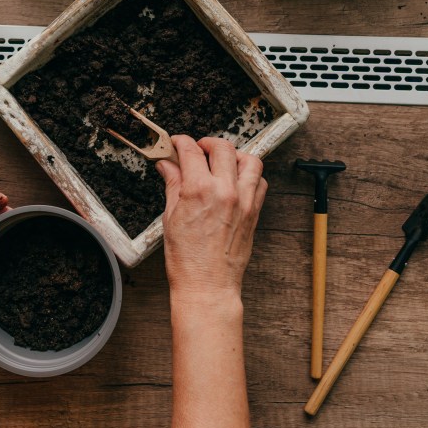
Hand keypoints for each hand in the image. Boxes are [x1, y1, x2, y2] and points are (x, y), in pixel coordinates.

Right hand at [156, 136, 266, 305]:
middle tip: (197, 150)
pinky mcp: (255, 212)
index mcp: (199, 190)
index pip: (191, 151)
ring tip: (221, 161)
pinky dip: (250, 175)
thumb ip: (173, 184)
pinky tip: (237, 180)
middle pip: (222, 148)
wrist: (207, 285)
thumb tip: (168, 165)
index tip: (177, 143)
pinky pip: (260, 182)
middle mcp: (225, 191)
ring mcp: (244, 200)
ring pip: (248, 160)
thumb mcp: (171, 216)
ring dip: (234, 155)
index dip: (181, 142)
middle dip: (206, 143)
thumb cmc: (187, 259)